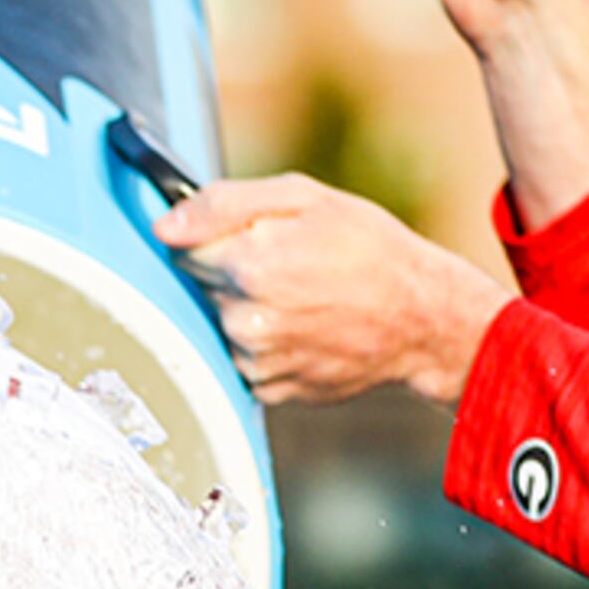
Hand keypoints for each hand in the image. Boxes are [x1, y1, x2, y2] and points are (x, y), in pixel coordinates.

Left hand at [158, 173, 510, 407]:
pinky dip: (267, 343)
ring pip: (225, 322)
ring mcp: (256, 360)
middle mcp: (245, 319)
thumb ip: (223, 204)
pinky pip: (245, 357)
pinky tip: (305, 328)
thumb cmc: (371, 251)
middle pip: (204, 287)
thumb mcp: (304, 198)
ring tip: (304, 299)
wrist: (423, 320)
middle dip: (234, 272)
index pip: (184, 247)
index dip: (216, 237)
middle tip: (290, 265)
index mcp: (248, 264)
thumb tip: (165, 226)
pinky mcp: (268, 389)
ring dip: (250, 309)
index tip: (250, 237)